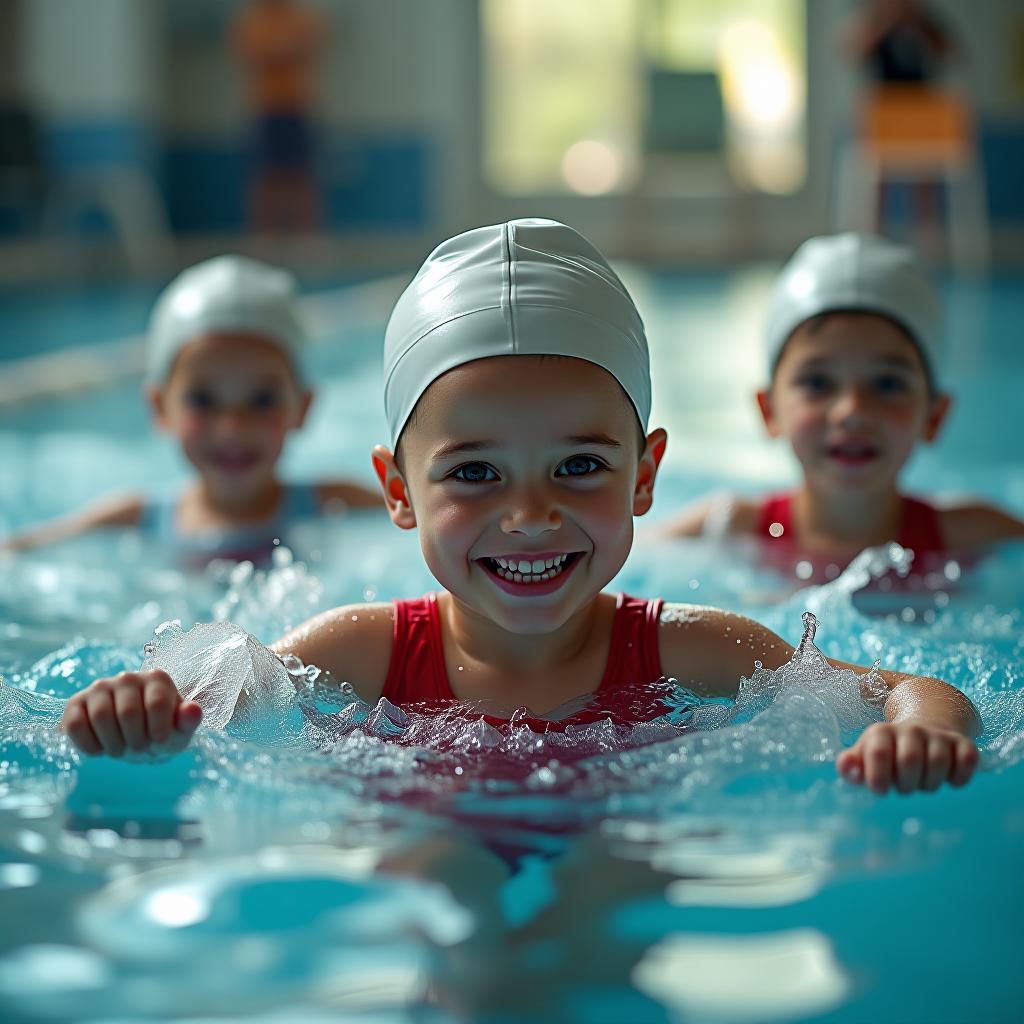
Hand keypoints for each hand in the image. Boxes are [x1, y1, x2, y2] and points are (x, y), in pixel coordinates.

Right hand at [59, 670, 202, 756]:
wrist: (135, 740)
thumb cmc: (161, 732)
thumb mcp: (180, 731)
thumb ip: (188, 720)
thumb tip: (193, 710)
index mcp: (157, 679)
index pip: (157, 704)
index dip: (159, 732)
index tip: (160, 741)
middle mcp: (128, 677)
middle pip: (128, 713)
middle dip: (136, 741)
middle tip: (140, 748)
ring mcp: (100, 687)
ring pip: (100, 717)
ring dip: (113, 744)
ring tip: (122, 749)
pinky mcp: (77, 703)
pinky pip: (75, 724)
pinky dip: (88, 745)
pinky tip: (100, 749)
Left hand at [837, 721, 978, 793]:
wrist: (924, 729)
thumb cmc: (888, 753)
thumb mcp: (865, 757)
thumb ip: (850, 765)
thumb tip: (846, 766)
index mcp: (881, 733)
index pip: (879, 753)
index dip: (878, 777)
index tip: (879, 789)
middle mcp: (910, 730)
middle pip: (910, 760)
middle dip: (906, 784)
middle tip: (904, 786)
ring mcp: (938, 735)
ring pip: (939, 762)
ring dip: (930, 783)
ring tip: (922, 782)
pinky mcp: (963, 743)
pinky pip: (968, 760)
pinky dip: (960, 777)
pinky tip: (949, 779)